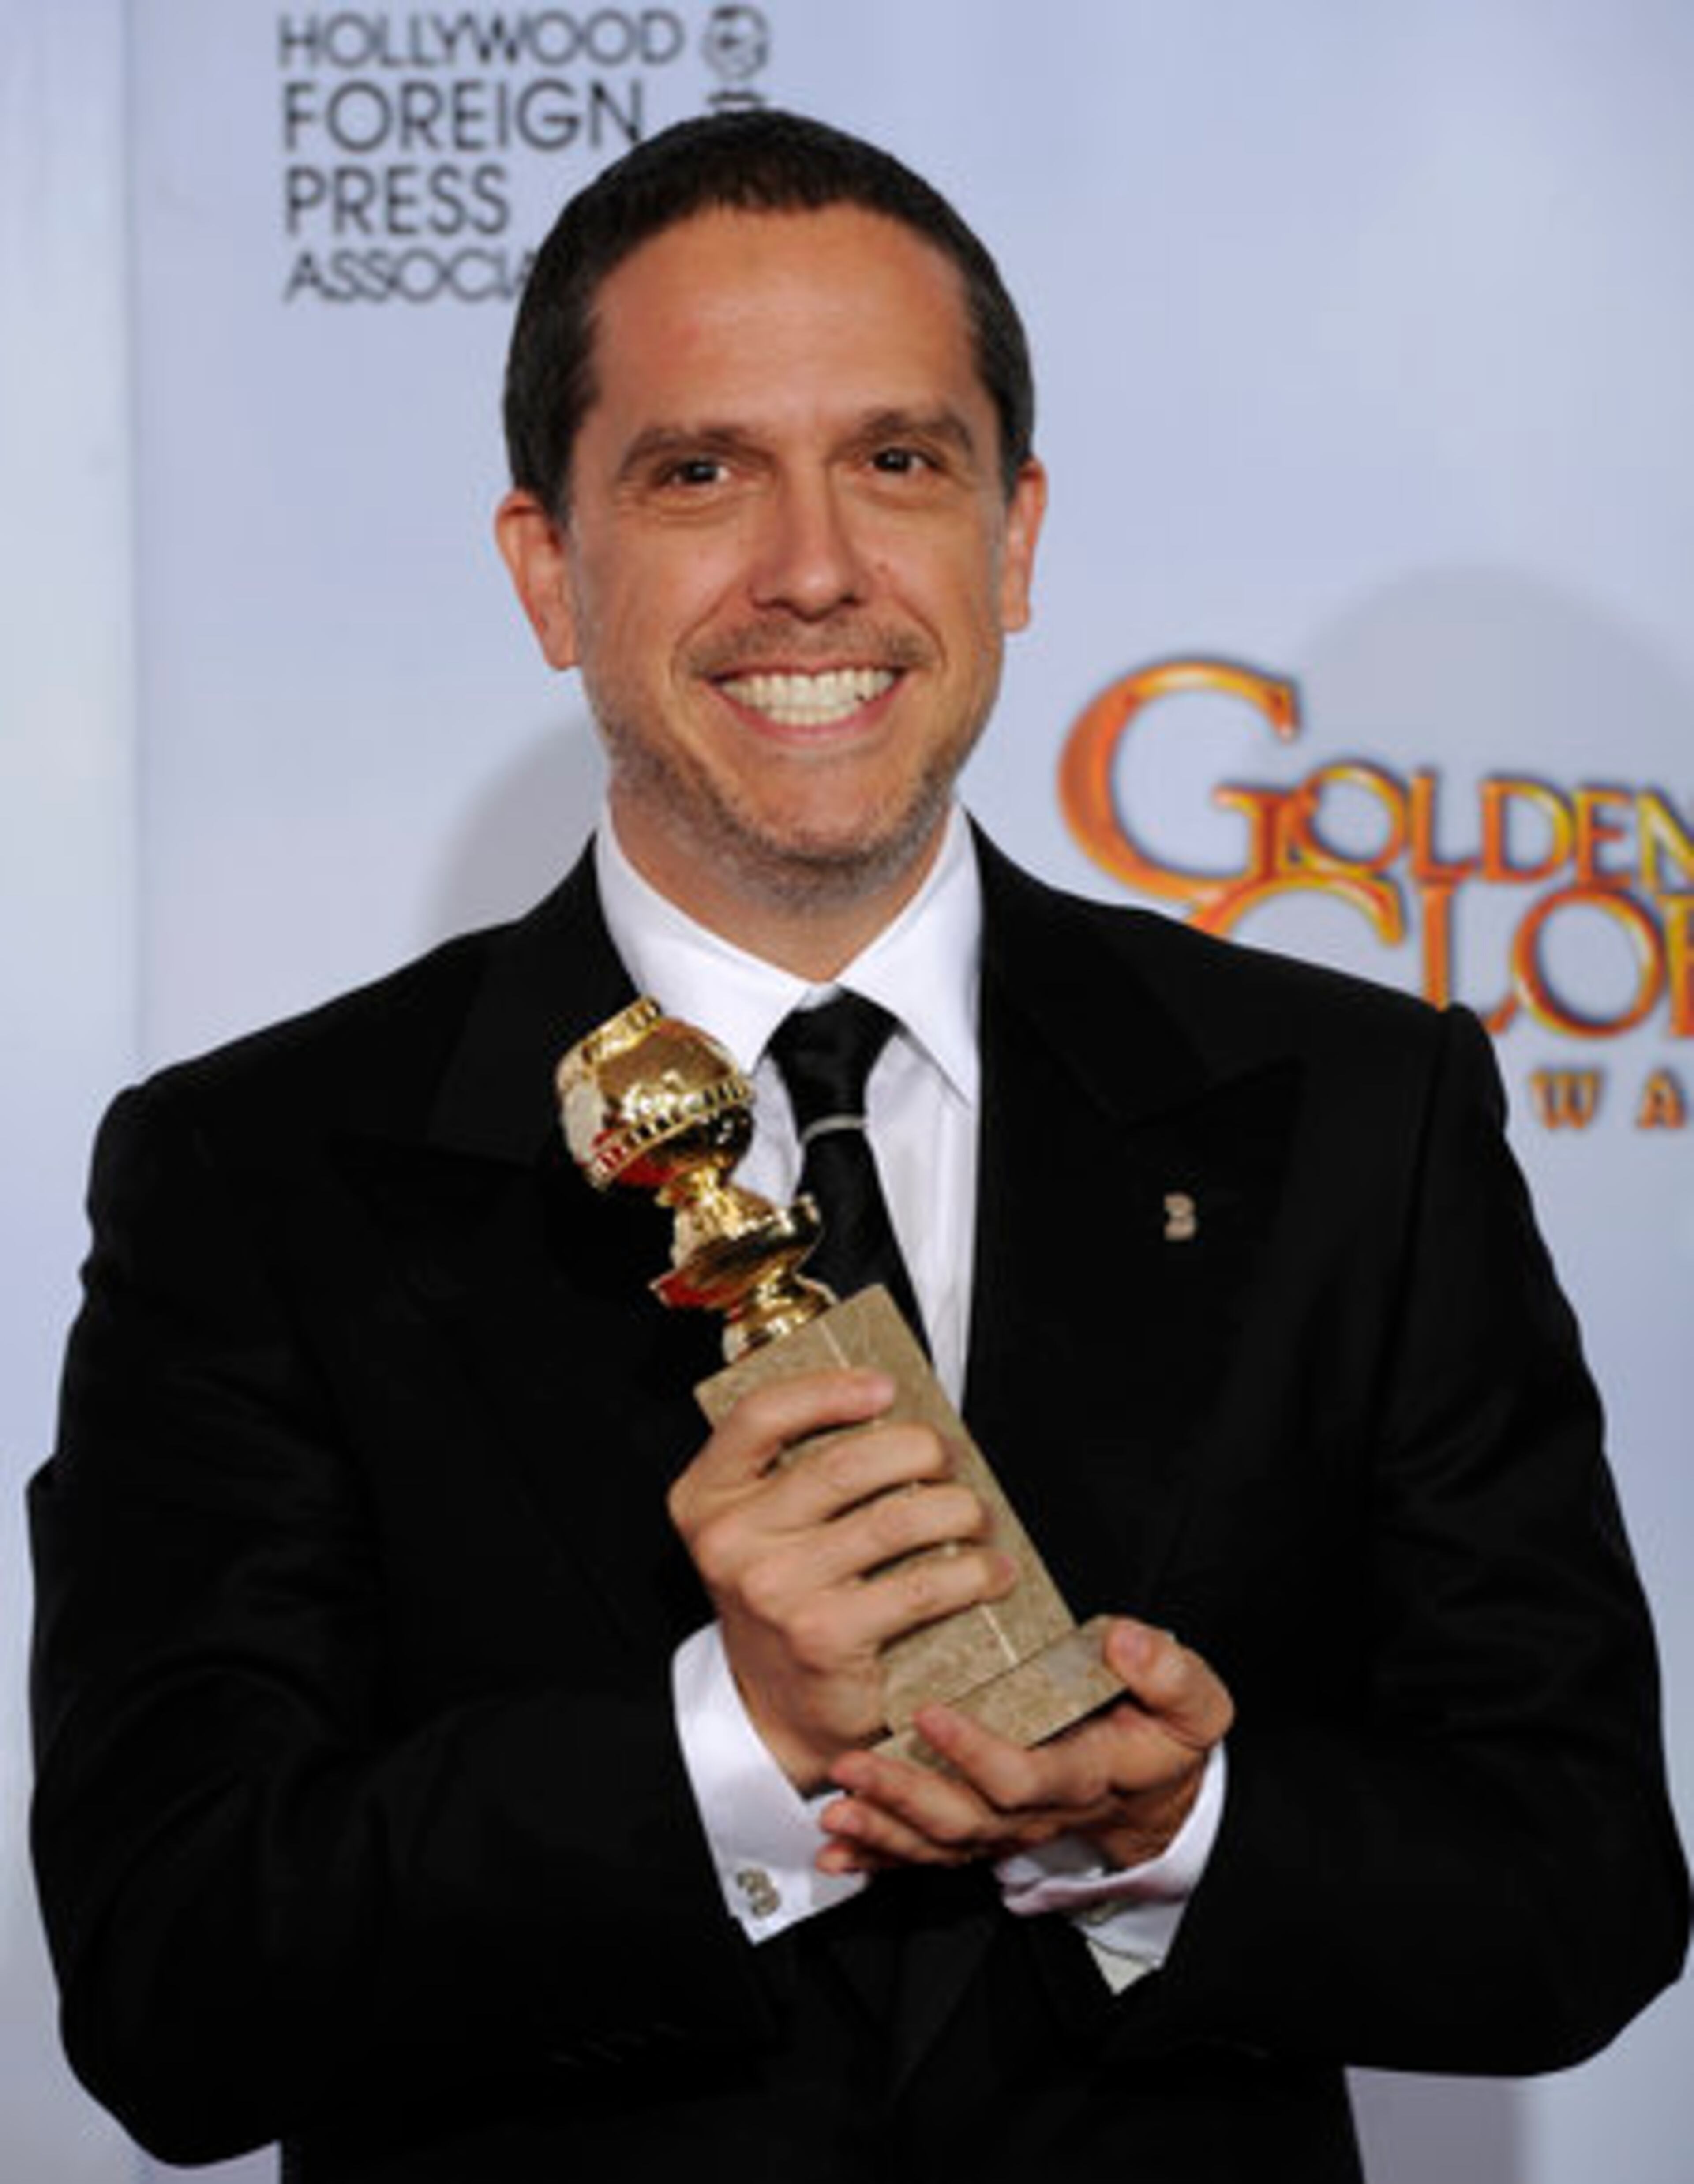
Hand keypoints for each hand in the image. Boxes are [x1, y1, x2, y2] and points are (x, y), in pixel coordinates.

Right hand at [667, 1368, 1015, 1792]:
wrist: (775, 1712)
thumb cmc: (784, 1597)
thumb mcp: (762, 1526)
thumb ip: (797, 1469)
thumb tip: (894, 1413)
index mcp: (707, 1497)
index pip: (761, 1415)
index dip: (829, 1389)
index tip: (886, 1388)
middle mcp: (731, 1540)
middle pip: (845, 1463)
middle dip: (920, 1449)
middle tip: (949, 1459)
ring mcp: (776, 1590)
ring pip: (895, 1520)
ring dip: (958, 1509)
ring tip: (977, 1515)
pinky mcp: (824, 1636)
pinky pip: (920, 1586)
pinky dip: (971, 1573)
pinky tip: (991, 1571)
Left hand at [816, 1618, 1232, 1874]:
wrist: (1162, 1792)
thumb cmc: (1168, 1735)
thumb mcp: (1194, 1701)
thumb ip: (1168, 1673)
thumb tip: (1124, 1641)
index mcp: (1085, 1778)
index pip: (1024, 1777)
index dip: (976, 1754)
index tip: (930, 1713)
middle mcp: (1038, 1813)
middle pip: (966, 1819)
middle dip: (904, 1797)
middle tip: (852, 1765)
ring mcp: (1008, 1828)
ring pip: (940, 1843)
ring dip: (882, 1830)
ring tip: (834, 1811)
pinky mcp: (987, 1830)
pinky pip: (930, 1853)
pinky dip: (881, 1857)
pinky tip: (836, 1854)